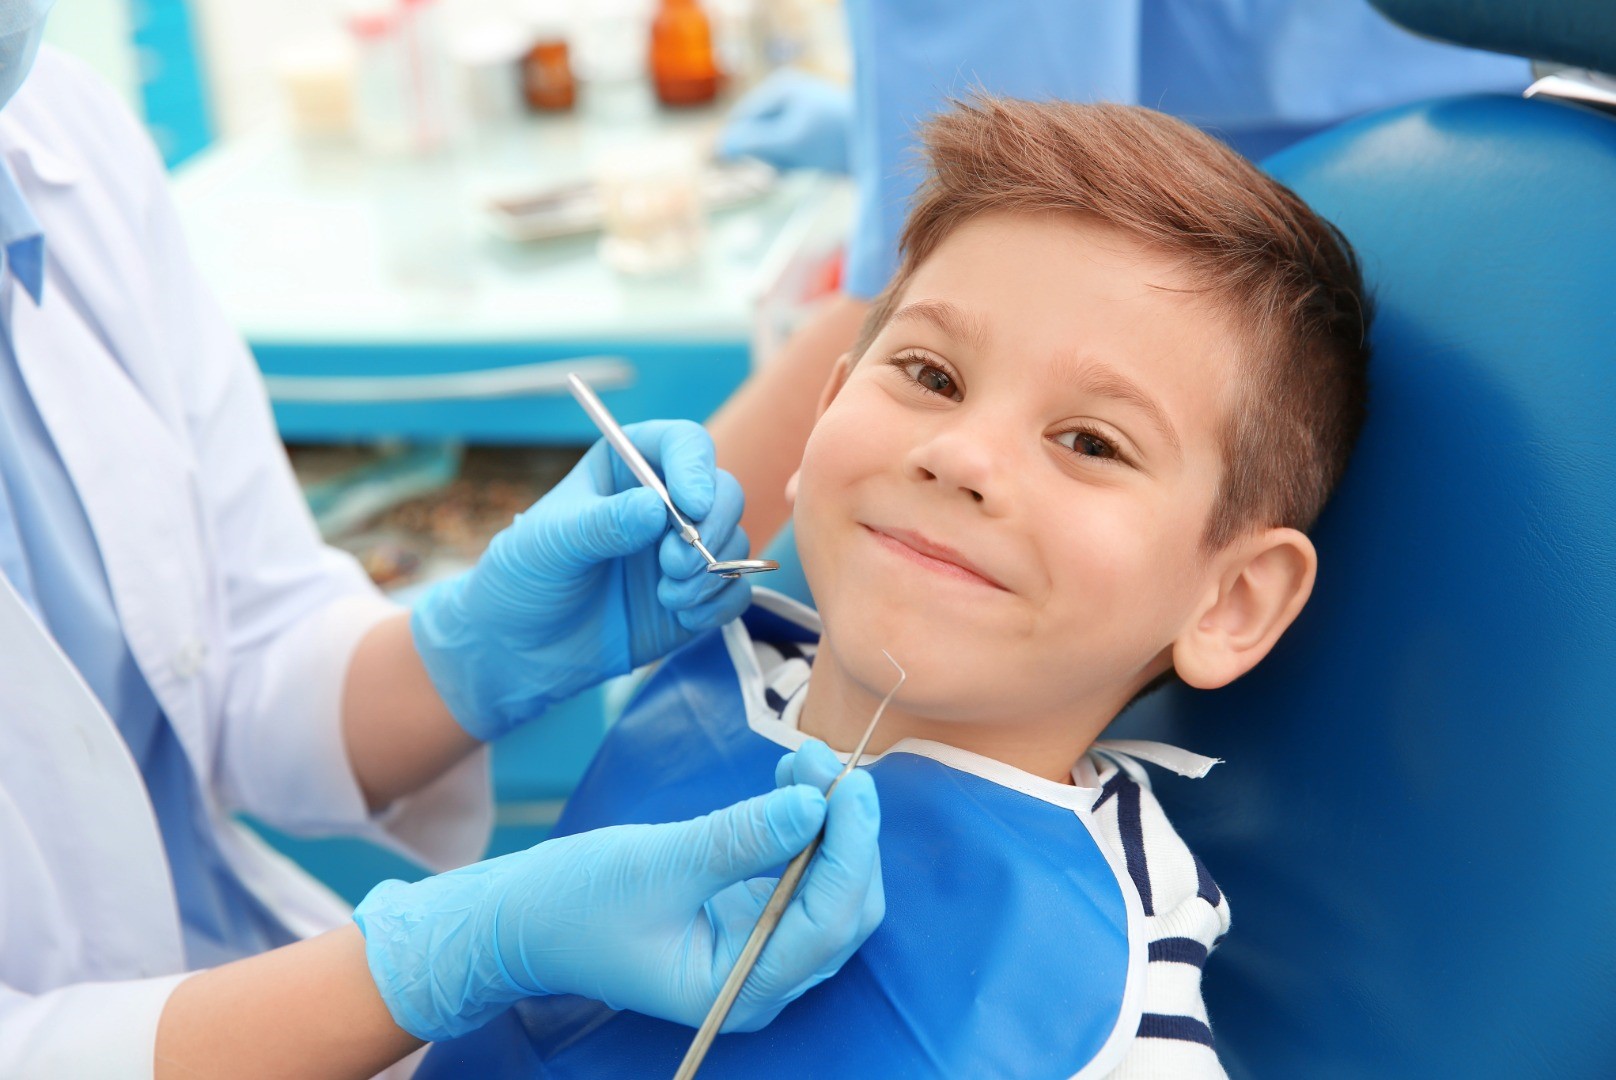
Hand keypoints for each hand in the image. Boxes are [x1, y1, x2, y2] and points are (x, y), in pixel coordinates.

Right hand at [353, 739, 883, 1040]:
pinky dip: (803, 826)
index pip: (827, 922)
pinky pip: (799, 872)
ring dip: (827, 822)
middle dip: (845, 832)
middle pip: (843, 909)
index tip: (851, 787)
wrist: (524, 919)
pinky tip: (792, 781)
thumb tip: (812, 804)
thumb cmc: (576, 903)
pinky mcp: (747, 917)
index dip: (850, 851)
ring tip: (808, 758)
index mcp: (739, 990)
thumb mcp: (658, 864)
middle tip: (828, 762)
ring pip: (829, 887)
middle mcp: (761, 979)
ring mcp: (757, 950)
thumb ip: (739, 838)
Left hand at [411, 420, 750, 739]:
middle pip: (724, 491)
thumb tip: (656, 509)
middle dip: (710, 528)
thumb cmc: (526, 579)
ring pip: (735, 541)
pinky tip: (681, 617)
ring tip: (666, 597)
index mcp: (626, 467)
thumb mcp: (551, 544)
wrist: (522, 651)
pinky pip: (736, 589)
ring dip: (710, 572)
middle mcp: (664, 502)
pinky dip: (719, 602)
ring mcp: (683, 549)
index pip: (683, 444)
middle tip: (672, 564)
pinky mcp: (696, 595)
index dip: (696, 468)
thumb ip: (603, 524)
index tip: (691, 505)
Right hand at [718, 69, 852, 173]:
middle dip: (763, 155)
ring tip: (795, 167)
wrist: (879, 147)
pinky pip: (785, 152)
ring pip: (769, 145)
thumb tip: (717, 147)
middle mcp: (787, 96)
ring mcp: (797, 113)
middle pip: (754, 133)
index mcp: (780, 87)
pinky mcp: (808, 132)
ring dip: (776, 162)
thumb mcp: (789, 142)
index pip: (742, 119)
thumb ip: (753, 143)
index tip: (746, 168)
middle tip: (779, 169)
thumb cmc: (835, 141)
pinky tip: (799, 169)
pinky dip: (788, 164)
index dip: (739, 146)